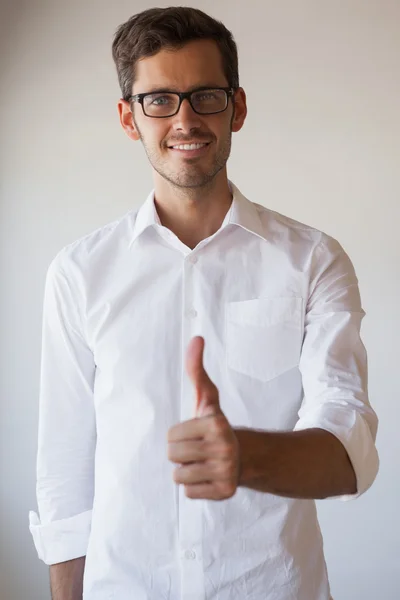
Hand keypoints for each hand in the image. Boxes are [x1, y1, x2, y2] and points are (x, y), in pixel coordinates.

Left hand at [167, 336, 240, 499]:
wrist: (244, 456)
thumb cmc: (215, 425)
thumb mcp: (206, 398)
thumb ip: (196, 369)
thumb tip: (196, 337)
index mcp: (216, 424)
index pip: (171, 436)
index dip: (180, 434)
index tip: (196, 432)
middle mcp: (224, 449)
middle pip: (173, 456)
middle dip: (181, 452)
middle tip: (198, 448)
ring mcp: (226, 473)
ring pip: (178, 476)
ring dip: (186, 470)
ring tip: (202, 462)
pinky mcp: (224, 493)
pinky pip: (188, 493)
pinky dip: (195, 487)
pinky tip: (208, 476)